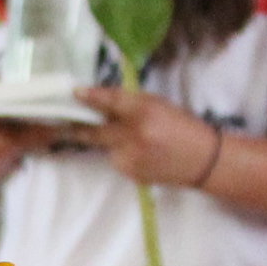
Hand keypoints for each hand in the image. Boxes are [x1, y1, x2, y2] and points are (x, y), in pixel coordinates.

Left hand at [75, 85, 217, 187]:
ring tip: (137, 140)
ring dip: (110, 142)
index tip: (75, 92)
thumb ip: (130, 103)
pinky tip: (143, 154)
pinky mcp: (131, 173)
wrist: (203, 160)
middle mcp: (134, 135)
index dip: (91, 97)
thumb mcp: (159, 105)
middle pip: (95, 131)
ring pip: (106, 147)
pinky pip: (117, 160)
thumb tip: (99, 100)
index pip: (111, 102)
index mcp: (145, 111)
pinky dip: (123, 154)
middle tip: (63, 122)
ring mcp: (131, 157)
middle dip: (77, 127)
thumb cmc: (181, 126)